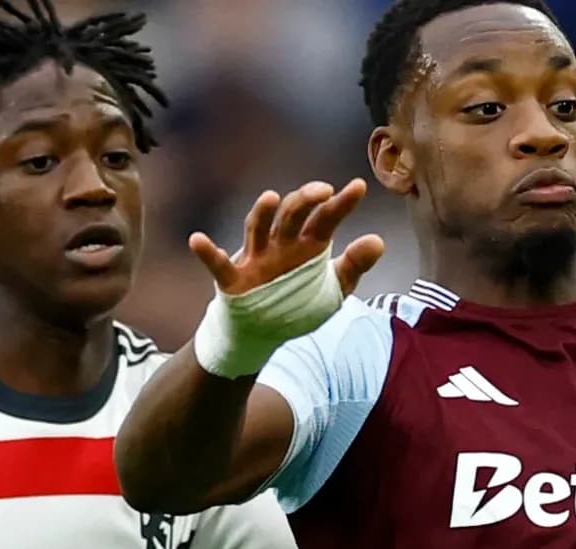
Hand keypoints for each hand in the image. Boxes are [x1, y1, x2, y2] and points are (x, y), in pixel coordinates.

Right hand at [188, 178, 385, 296]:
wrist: (262, 333)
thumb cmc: (297, 302)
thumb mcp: (333, 289)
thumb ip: (353, 265)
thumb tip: (378, 241)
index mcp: (308, 245)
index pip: (325, 219)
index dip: (341, 203)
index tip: (358, 187)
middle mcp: (281, 245)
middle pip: (292, 216)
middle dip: (306, 201)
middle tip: (323, 191)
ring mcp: (256, 259)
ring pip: (258, 230)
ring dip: (262, 213)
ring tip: (270, 197)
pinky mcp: (234, 280)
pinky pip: (218, 265)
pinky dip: (208, 253)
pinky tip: (198, 240)